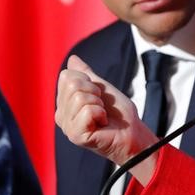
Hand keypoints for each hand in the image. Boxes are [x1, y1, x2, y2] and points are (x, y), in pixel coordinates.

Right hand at [55, 55, 158, 176]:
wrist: (132, 132)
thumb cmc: (118, 113)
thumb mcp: (102, 88)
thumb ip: (86, 74)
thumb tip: (72, 58)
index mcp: (64, 103)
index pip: (66, 76)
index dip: (88, 81)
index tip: (98, 95)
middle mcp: (61, 115)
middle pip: (72, 85)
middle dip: (94, 92)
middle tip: (101, 106)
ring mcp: (67, 126)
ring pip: (79, 97)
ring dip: (98, 104)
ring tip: (102, 116)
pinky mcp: (75, 135)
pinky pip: (87, 110)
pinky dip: (101, 114)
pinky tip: (102, 124)